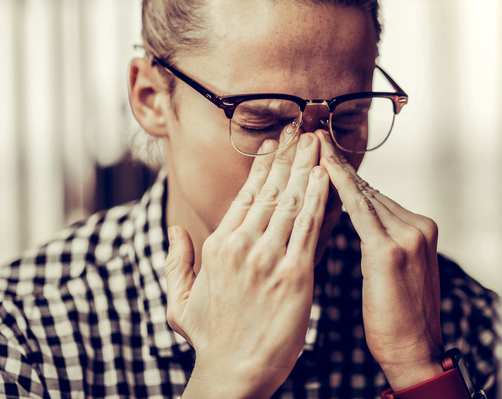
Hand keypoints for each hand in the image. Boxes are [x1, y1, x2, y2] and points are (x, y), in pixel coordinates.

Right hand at [164, 132, 329, 398]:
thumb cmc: (211, 340)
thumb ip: (176, 262)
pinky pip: (310, 228)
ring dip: (306, 167)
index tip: (275, 143)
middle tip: (302, 127)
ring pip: (291, 201)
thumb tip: (175, 231)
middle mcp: (241, 245)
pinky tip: (327, 176)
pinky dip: (319, 198)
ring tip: (317, 140)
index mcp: (217, 246)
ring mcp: (268, 259)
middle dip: (288, 155)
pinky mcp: (295, 275)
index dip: (263, 165)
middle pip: (270, 189)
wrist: (234, 375)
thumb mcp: (179, 301)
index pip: (245, 194)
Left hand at [316, 130, 443, 391]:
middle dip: (338, 164)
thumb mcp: (391, 272)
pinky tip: (322, 170)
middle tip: (313, 136)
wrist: (414, 352)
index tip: (325, 153)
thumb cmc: (396, 319)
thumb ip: (379, 241)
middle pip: (368, 188)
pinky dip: (340, 188)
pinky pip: (359, 211)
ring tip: (313, 142)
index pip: (374, 195)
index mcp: (418, 228)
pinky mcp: (390, 250)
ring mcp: (407, 235)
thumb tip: (356, 219)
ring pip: (363, 194)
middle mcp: (416, 225)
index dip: (346, 174)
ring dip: (334, 167)